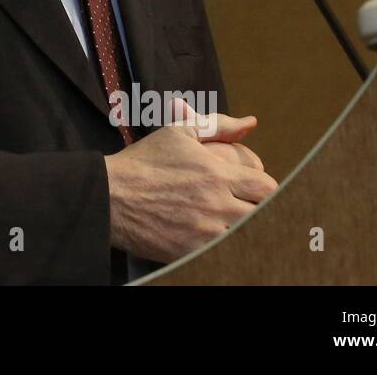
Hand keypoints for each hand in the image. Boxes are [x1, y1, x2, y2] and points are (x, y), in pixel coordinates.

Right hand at [103, 100, 276, 263]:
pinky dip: (226, 247)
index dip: (265, 189)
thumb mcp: (179, 133)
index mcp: (217, 173)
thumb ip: (218, 126)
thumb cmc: (144, 161)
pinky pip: (225, 253)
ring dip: (244, 230)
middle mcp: (216, 204)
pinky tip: (216, 239)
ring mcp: (205, 231)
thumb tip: (250, 123)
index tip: (254, 191)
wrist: (109, 195)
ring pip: (247, 236)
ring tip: (232, 224)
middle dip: (258, 210)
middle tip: (246, 208)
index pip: (267, 187)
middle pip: (263, 214)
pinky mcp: (192, 251)